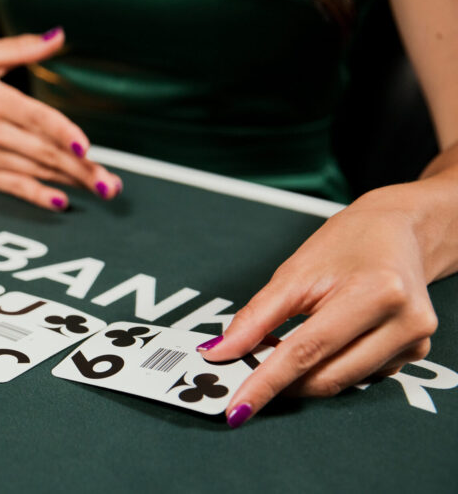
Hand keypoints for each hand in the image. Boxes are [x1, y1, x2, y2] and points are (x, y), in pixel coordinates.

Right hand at [0, 27, 121, 209]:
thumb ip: (22, 47)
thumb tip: (59, 36)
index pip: (34, 118)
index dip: (61, 132)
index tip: (86, 146)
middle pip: (42, 152)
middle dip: (80, 168)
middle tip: (110, 181)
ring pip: (34, 172)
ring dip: (70, 182)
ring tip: (102, 188)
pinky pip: (13, 188)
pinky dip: (37, 197)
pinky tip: (61, 203)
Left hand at [198, 186, 437, 426]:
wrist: (398, 231)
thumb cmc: (346, 244)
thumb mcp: (295, 273)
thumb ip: (256, 317)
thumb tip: (220, 351)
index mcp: (375, 294)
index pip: (307, 351)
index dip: (267, 382)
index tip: (238, 406)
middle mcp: (403, 323)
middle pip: (326, 376)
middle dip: (281, 383)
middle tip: (244, 375)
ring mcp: (414, 343)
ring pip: (341, 382)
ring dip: (303, 376)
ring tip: (279, 349)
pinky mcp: (415, 354)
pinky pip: (358, 376)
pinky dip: (328, 368)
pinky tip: (319, 346)